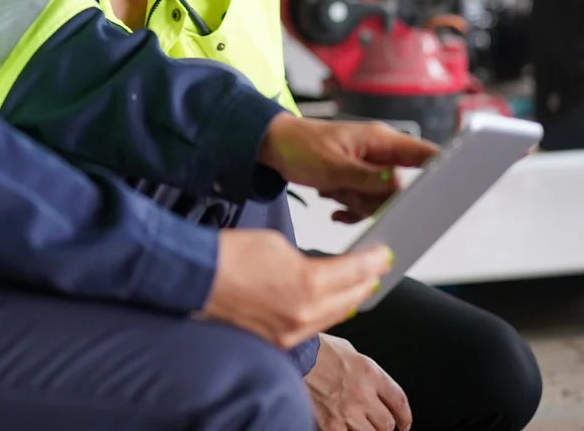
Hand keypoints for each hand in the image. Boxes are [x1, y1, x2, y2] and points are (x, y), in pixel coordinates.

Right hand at [202, 229, 390, 348]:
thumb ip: (309, 261)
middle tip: (379, 269)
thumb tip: (321, 271)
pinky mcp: (277, 339)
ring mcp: (291, 331)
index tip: (385, 254)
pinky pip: (314, 328)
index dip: (374, 262)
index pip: (355, 272)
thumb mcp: (280, 245)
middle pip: (350, 299)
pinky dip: (327, 314)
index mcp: (308, 284)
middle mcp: (304, 313)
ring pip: (334, 316)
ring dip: (350, 300)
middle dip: (367, 282)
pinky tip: (332, 305)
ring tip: (362, 286)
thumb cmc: (232, 255)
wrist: (198, 278)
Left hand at [259, 115, 437, 222]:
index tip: (447, 188)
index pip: (423, 153)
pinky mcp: (356, 180)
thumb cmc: (300, 146)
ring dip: (358, 203)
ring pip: (381, 199)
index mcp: (380, 141)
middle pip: (401, 187)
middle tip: (349, 192)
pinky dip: (350, 209)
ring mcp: (368, 168)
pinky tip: (334, 207)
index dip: (441, 168)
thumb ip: (366, 178)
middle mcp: (379, 154)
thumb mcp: (333, 167)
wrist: (274, 146)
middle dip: (377, 199)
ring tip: (333, 191)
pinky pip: (366, 203)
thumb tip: (398, 185)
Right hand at [306, 334, 412, 430]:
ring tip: (363, 426)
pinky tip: (345, 427)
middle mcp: (363, 395)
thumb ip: (366, 371)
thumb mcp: (350, 352)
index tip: (404, 423)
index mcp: (370, 374)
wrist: (294, 358)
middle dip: (386, 426)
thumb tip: (375, 386)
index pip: (399, 402)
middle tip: (382, 425)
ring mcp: (347, 412)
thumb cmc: (318, 351)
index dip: (405, 416)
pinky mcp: (331, 425)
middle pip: (387, 423)